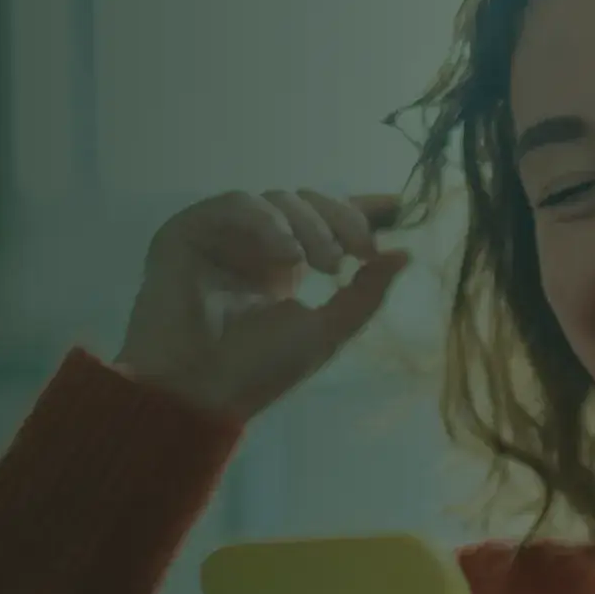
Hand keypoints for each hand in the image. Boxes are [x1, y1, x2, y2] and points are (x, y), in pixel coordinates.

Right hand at [114, 189, 408, 420]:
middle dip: (341, 220)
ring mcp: (221, 236)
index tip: (401, 205)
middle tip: (359, 252)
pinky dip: (268, 222)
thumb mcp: (325, 333)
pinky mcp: (189, 231)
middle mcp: (252, 245)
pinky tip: (287, 253)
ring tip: (325, 264)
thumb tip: (406, 254)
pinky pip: (235, 204)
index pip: (324, 221)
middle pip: (306, 203)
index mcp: (282, 265)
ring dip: (309, 225)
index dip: (360, 209)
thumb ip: (365, 295)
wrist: (197, 394)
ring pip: (276, 200)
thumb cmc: (255, 373)